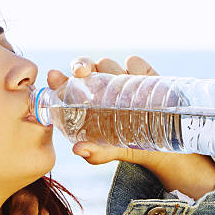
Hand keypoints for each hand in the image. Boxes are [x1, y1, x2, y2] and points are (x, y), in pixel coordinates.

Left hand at [47, 55, 163, 167]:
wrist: (161, 146)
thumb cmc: (125, 145)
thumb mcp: (109, 152)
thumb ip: (94, 152)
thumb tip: (78, 149)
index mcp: (84, 100)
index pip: (66, 85)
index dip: (58, 79)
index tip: (53, 77)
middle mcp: (99, 85)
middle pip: (85, 66)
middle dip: (80, 64)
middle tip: (81, 72)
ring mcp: (120, 78)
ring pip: (107, 63)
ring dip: (108, 69)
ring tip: (117, 87)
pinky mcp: (142, 74)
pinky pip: (134, 63)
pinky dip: (134, 66)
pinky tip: (137, 78)